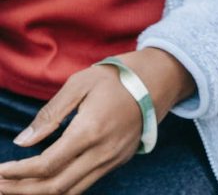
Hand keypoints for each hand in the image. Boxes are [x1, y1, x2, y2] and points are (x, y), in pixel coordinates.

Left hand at [0, 48, 194, 193]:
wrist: (160, 79)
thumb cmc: (118, 76)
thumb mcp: (81, 83)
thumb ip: (51, 114)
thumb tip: (22, 142)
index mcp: (91, 130)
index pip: (46, 165)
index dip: (18, 173)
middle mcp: (102, 152)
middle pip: (54, 187)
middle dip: (21, 190)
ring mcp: (112, 160)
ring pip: (69, 192)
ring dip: (38, 194)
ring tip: (14, 189)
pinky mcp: (118, 161)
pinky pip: (83, 184)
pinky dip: (59, 189)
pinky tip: (42, 183)